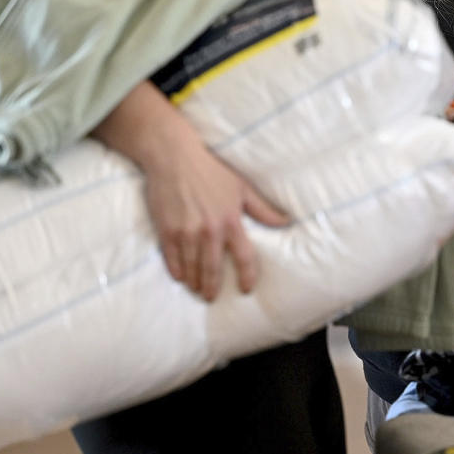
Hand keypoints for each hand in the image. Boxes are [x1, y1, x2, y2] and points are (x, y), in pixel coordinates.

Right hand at [91, 81, 288, 300]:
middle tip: (211, 297)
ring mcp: (186, 232)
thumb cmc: (211, 170)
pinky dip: (176, 270)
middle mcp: (210, 231)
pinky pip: (171, 258)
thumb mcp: (241, 187)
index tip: (246, 289)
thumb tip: (286, 221)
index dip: (247, 276)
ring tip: (196, 288)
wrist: (174, 157)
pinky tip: (179, 276)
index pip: (244, 257)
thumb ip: (263, 208)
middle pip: (213, 269)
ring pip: (192, 267)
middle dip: (212, 287)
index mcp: (231, 221)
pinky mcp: (166, 230)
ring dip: (194, 281)